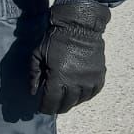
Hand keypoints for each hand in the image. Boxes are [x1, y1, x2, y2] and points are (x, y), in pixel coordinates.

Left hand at [30, 0, 109, 115]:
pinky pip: (93, 92)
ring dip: (71, 102)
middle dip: (57, 107)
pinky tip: (78, 94)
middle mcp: (75, 82)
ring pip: (80, 100)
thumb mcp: (37, 55)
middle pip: (66, 104)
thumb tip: (33, 92)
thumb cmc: (55, 38)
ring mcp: (89, 79)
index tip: (41, 108)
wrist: (79, 26)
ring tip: (65, 99)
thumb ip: (33, 75)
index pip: (51, 102)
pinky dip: (85, 96)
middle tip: (52, 106)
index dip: (45, 108)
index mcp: (58, 77)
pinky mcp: (99, 75)